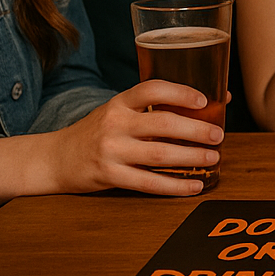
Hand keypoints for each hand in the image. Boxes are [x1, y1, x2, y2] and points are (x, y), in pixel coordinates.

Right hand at [45, 80, 224, 195]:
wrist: (55, 158)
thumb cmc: (98, 131)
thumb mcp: (120, 112)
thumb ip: (155, 108)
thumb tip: (213, 102)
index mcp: (120, 102)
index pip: (152, 89)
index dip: (180, 93)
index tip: (204, 101)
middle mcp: (115, 124)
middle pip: (163, 124)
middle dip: (196, 130)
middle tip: (218, 134)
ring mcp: (111, 151)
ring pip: (160, 155)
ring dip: (191, 157)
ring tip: (213, 157)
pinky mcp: (109, 176)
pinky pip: (149, 183)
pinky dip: (175, 186)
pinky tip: (194, 185)